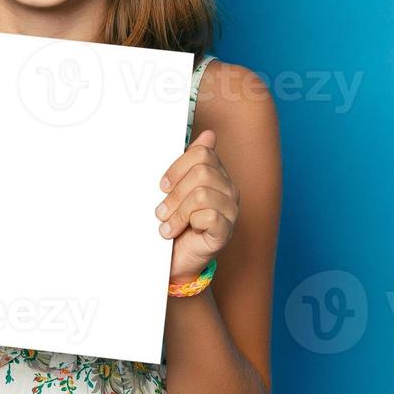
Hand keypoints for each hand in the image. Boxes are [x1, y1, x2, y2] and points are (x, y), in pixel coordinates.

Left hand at [155, 129, 239, 285]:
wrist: (174, 259)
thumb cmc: (175, 222)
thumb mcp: (176, 189)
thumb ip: (188, 162)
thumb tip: (209, 134)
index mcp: (217, 175)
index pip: (202, 154)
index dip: (177, 167)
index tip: (163, 185)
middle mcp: (228, 190)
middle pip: (201, 172)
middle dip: (175, 192)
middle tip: (162, 209)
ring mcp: (230, 211)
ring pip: (202, 194)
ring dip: (177, 211)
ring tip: (166, 224)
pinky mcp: (225, 231)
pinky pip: (209, 216)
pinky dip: (186, 223)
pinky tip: (178, 232)